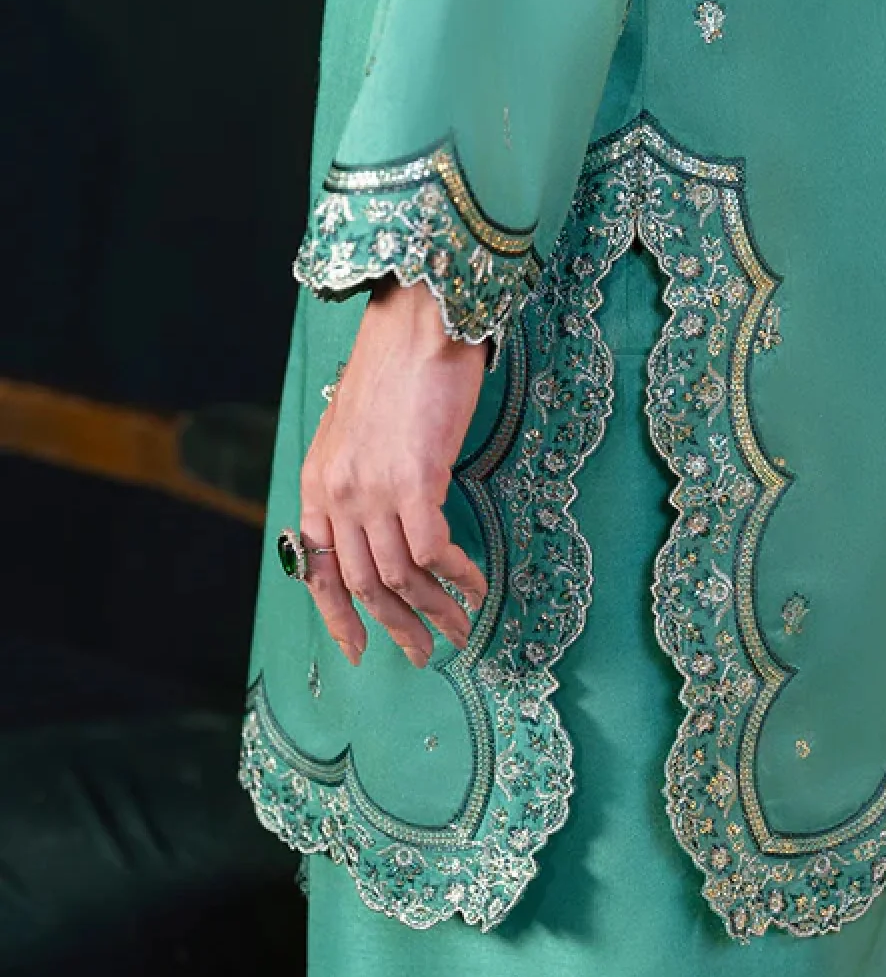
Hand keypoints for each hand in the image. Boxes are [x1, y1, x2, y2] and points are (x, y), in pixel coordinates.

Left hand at [299, 280, 489, 667]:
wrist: (419, 325)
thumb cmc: (396, 368)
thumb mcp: (356, 429)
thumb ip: (358, 477)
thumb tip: (380, 523)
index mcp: (318, 482)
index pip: (318, 568)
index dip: (339, 616)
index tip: (359, 650)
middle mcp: (338, 492)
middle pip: (363, 581)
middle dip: (397, 624)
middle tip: (425, 650)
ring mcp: (373, 489)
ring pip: (400, 573)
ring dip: (435, 607)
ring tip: (462, 623)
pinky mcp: (415, 481)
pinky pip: (433, 549)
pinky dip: (457, 574)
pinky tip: (477, 583)